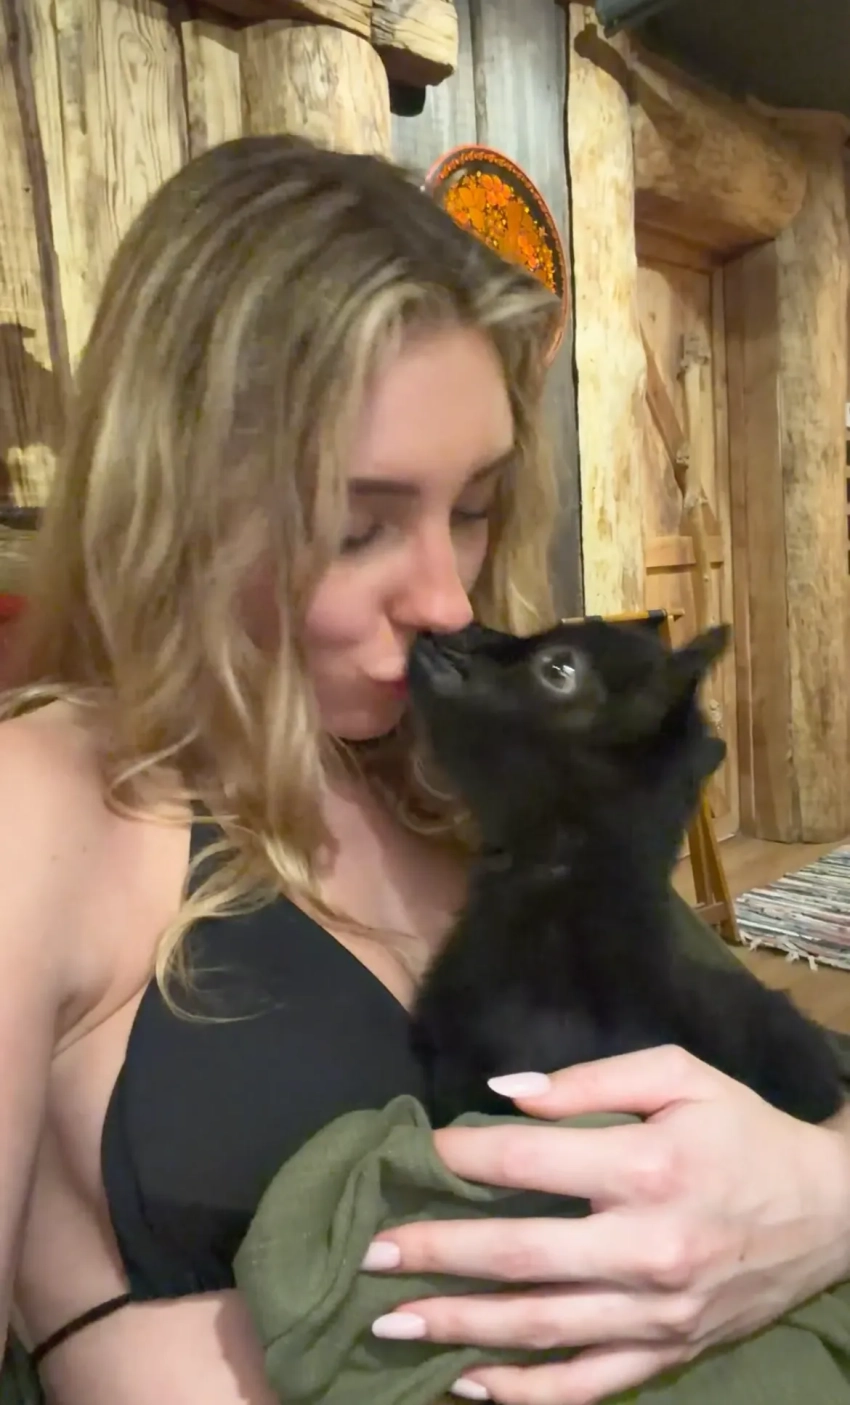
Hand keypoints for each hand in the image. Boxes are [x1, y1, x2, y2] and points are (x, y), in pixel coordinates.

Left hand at [362, 1047, 849, 1403]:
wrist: (830, 1213)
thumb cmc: (744, 1131)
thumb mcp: (680, 1076)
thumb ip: (590, 1083)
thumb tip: (505, 1095)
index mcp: (649, 1167)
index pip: (530, 1165)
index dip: (465, 1158)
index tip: (421, 1153)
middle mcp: (647, 1248)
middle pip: (520, 1257)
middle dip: (436, 1255)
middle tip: (371, 1253)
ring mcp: (657, 1313)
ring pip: (540, 1329)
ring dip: (458, 1326)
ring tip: (390, 1321)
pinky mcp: (669, 1353)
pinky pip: (586, 1384)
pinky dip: (525, 1393)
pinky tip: (467, 1384)